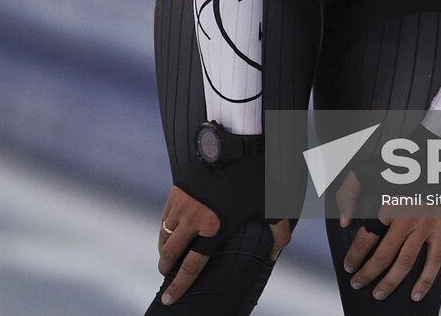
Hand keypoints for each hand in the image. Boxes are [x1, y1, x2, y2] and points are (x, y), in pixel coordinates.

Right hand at [154, 185, 290, 305]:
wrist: (237, 142)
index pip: (191, 266)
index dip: (179, 285)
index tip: (169, 298)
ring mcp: (183, 203)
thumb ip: (277, 235)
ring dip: (164, 248)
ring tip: (167, 256)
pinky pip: (165, 216)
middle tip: (166, 275)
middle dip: (166, 267)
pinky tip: (171, 230)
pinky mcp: (178, 189)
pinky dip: (165, 228)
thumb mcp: (272, 208)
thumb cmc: (257, 177)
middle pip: (170, 252)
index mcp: (215, 229)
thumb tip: (273, 255)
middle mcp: (194, 219)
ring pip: (165, 233)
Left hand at [337, 172, 440, 303]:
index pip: (367, 238)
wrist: (434, 161)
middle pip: (384, 255)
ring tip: (378, 293)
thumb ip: (349, 193)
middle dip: (368, 273)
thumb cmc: (396, 167)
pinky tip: (415, 295)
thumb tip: (345, 222)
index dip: (355, 255)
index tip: (348, 266)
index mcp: (388, 204)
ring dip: (391, 282)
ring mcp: (426, 226)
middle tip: (357, 284)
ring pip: (406, 262)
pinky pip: (435, 261)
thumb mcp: (366, 170)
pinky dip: (426, 281)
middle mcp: (407, 217)